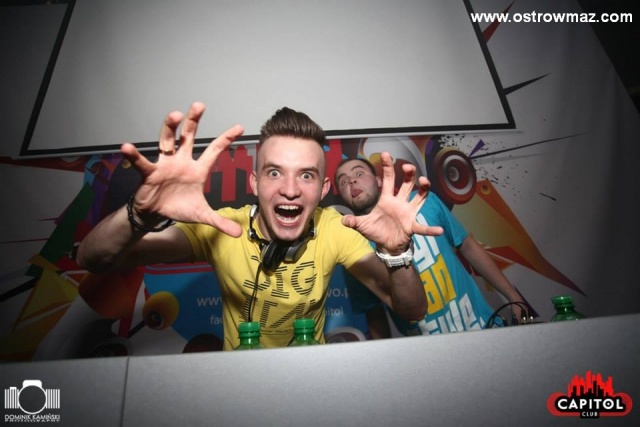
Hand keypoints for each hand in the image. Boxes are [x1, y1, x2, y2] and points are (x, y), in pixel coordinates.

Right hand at [121, 102, 243, 236]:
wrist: (157, 215)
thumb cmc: (179, 208)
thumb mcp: (202, 215)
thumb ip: (220, 222)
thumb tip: (238, 234)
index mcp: (197, 169)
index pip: (214, 150)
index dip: (226, 138)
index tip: (239, 127)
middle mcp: (181, 161)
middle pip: (188, 137)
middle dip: (193, 121)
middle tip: (199, 105)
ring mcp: (165, 164)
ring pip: (167, 141)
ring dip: (169, 128)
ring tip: (174, 115)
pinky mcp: (149, 173)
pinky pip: (142, 162)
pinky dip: (134, 155)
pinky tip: (127, 147)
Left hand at [341, 152, 442, 253]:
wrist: (386, 246)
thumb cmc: (376, 231)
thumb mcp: (362, 225)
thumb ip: (353, 221)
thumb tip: (343, 220)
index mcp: (387, 199)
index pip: (388, 179)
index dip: (388, 166)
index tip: (386, 154)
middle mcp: (400, 203)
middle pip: (407, 184)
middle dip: (408, 174)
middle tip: (408, 166)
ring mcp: (408, 213)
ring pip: (419, 197)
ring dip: (423, 189)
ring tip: (425, 181)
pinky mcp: (412, 226)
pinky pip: (423, 227)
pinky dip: (431, 229)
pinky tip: (439, 231)